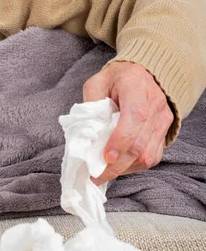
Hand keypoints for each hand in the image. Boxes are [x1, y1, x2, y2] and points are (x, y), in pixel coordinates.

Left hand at [82, 61, 173, 184]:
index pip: (134, 117)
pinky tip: (118, 166)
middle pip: (140, 144)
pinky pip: (152, 157)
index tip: (105, 158)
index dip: (120, 140)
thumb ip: (90, 105)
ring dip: (124, 169)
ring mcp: (162, 120)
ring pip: (147, 155)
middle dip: (116, 166)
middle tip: (95, 176)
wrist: (143, 74)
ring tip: (103, 173)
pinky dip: (134, 166)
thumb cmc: (116, 80)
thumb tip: (87, 133)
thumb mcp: (96, 83)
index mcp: (136, 87)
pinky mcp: (164, 132)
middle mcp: (155, 104)